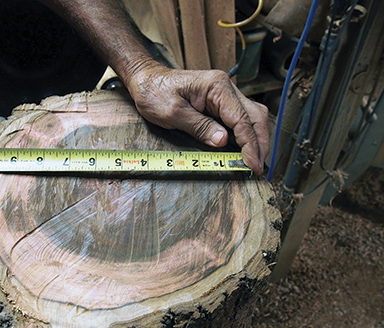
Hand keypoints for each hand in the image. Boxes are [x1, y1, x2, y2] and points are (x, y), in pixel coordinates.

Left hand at [125, 62, 269, 174]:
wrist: (146, 80)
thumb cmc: (155, 93)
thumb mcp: (173, 113)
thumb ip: (199, 127)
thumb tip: (223, 142)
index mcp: (216, 87)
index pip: (242, 119)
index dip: (250, 145)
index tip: (253, 164)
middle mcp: (226, 88)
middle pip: (255, 117)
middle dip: (261, 143)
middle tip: (259, 167)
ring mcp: (225, 94)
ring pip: (252, 117)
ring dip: (257, 139)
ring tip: (256, 161)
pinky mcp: (220, 102)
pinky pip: (240, 119)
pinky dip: (246, 135)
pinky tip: (246, 150)